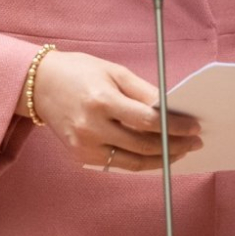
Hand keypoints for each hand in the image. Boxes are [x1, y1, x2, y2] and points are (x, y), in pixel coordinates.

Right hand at [28, 50, 201, 172]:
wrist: (40, 85)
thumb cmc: (79, 72)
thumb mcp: (114, 72)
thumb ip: (144, 91)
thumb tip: (172, 109)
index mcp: (102, 101)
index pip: (148, 121)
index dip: (176, 127)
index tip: (195, 127)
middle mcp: (92, 127)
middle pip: (143, 145)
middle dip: (174, 145)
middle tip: (194, 142)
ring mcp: (84, 146)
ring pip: (133, 162)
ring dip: (161, 159)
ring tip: (180, 152)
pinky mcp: (80, 156)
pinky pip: (117, 164)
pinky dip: (139, 161)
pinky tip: (154, 154)